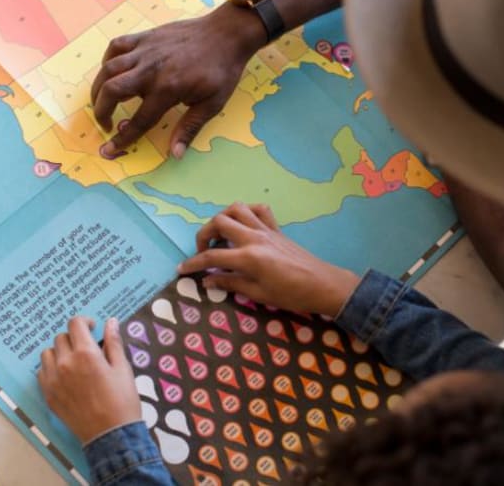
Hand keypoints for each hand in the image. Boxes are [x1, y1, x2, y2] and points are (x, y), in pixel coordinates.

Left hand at [38, 317, 140, 444]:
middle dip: (74, 337)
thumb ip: (114, 342)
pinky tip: (66, 375)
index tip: (93, 327)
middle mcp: (65, 363)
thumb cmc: (122, 400)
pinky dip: (51, 368)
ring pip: (48, 353)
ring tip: (74, 360)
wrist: (111, 434)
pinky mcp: (48, 395)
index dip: (84, 321)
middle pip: (61, 337)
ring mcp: (53, 380)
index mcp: (86, 353)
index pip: (75, 324)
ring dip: (60, 352)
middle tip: (87, 347)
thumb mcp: (123, 368)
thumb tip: (110, 322)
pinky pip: (42, 372)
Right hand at [91, 3, 265, 158]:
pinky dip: (108, 60)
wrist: (227, 34)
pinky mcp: (145, 37)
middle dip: (101, 111)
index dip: (122, 138)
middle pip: (111, 91)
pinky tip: (111, 71)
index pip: (138, 120)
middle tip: (105, 123)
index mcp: (167, 89)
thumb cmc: (222, 70)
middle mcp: (151, 69)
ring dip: (98, 88)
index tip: (109, 150)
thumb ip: (189, 128)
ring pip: (108, 69)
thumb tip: (175, 154)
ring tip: (101, 101)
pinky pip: (116, 47)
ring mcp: (145, 50)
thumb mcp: (212, 104)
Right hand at [178, 203, 360, 316]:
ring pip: (236, 209)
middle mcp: (254, 237)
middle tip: (203, 252)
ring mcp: (266, 229)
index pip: (212, 257)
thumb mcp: (258, 294)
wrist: (322, 284)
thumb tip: (207, 281)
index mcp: (248, 257)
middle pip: (219, 223)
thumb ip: (231, 283)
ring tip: (220, 236)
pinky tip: (243, 225)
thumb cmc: (291, 294)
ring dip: (222, 219)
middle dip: (203, 235)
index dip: (193, 264)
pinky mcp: (276, 228)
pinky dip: (246, 212)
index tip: (181, 269)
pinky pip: (259, 210)